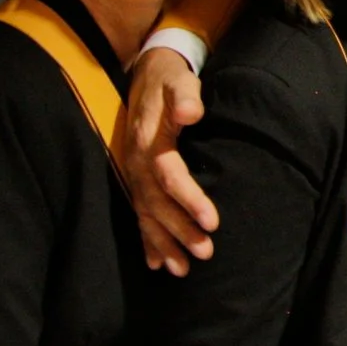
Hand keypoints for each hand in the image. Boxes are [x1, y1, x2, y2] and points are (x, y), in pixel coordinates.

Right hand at [121, 46, 217, 274]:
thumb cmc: (171, 81)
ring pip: (147, 215)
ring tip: (182, 271)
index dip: (190, 200)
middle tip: (205, 254)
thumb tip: (191, 112)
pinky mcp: (136, 179)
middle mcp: (137, 163)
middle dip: (179, 231)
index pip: (170, 176)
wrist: (148, 75)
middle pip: (157, 204)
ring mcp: (134, 174)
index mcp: (149, 142)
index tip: (212, 222)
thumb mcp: (180, 81)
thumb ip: (186, 96)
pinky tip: (156, 263)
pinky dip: (147, 240)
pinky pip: (139, 214)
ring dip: (163, 244)